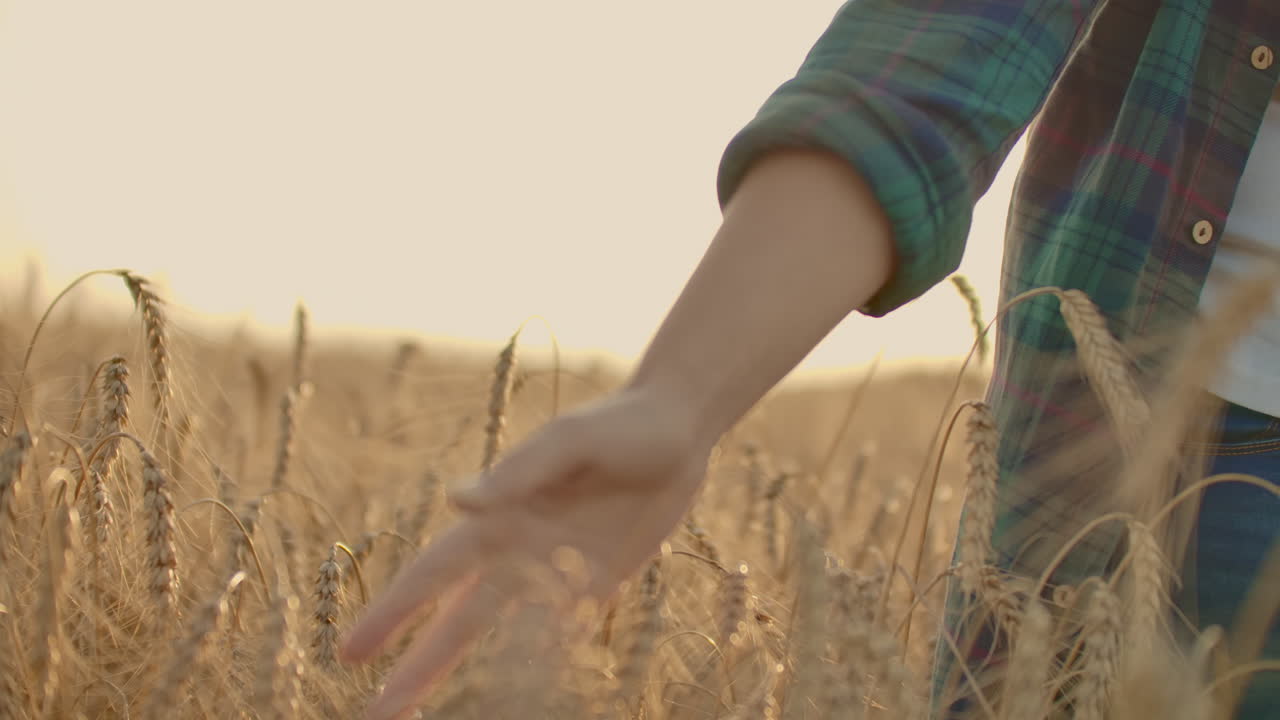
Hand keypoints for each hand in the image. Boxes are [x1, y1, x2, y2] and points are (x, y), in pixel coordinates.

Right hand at [339, 385, 713, 719]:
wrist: (681, 428)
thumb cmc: (619, 424)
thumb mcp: (570, 441)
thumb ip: (519, 473)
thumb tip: (454, 502)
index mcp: (499, 516)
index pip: (432, 574)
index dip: (391, 614)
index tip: (350, 653)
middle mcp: (519, 550)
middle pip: (457, 622)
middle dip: (417, 667)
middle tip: (378, 714)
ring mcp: (558, 571)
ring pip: (504, 638)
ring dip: (472, 678)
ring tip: (430, 716)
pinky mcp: (599, 583)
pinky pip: (562, 634)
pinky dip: (539, 668)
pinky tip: (518, 701)